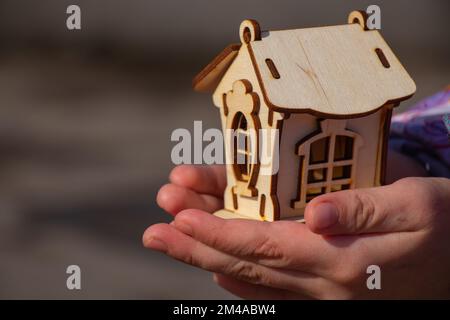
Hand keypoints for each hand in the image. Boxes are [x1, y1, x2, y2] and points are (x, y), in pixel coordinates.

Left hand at [144, 165, 449, 298]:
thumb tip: (312, 214)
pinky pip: (270, 286)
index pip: (263, 246)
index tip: (178, 219)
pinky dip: (237, 272)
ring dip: (207, 255)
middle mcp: (322, 282)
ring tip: (170, 234)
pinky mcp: (323, 289)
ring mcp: (320, 292)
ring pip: (250, 275)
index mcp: (339, 259)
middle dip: (195, 246)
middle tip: (154, 231)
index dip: (217, 233)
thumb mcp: (416, 205)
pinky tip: (214, 263)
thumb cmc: (444, 224)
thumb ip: (363, 209)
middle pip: (244, 264)